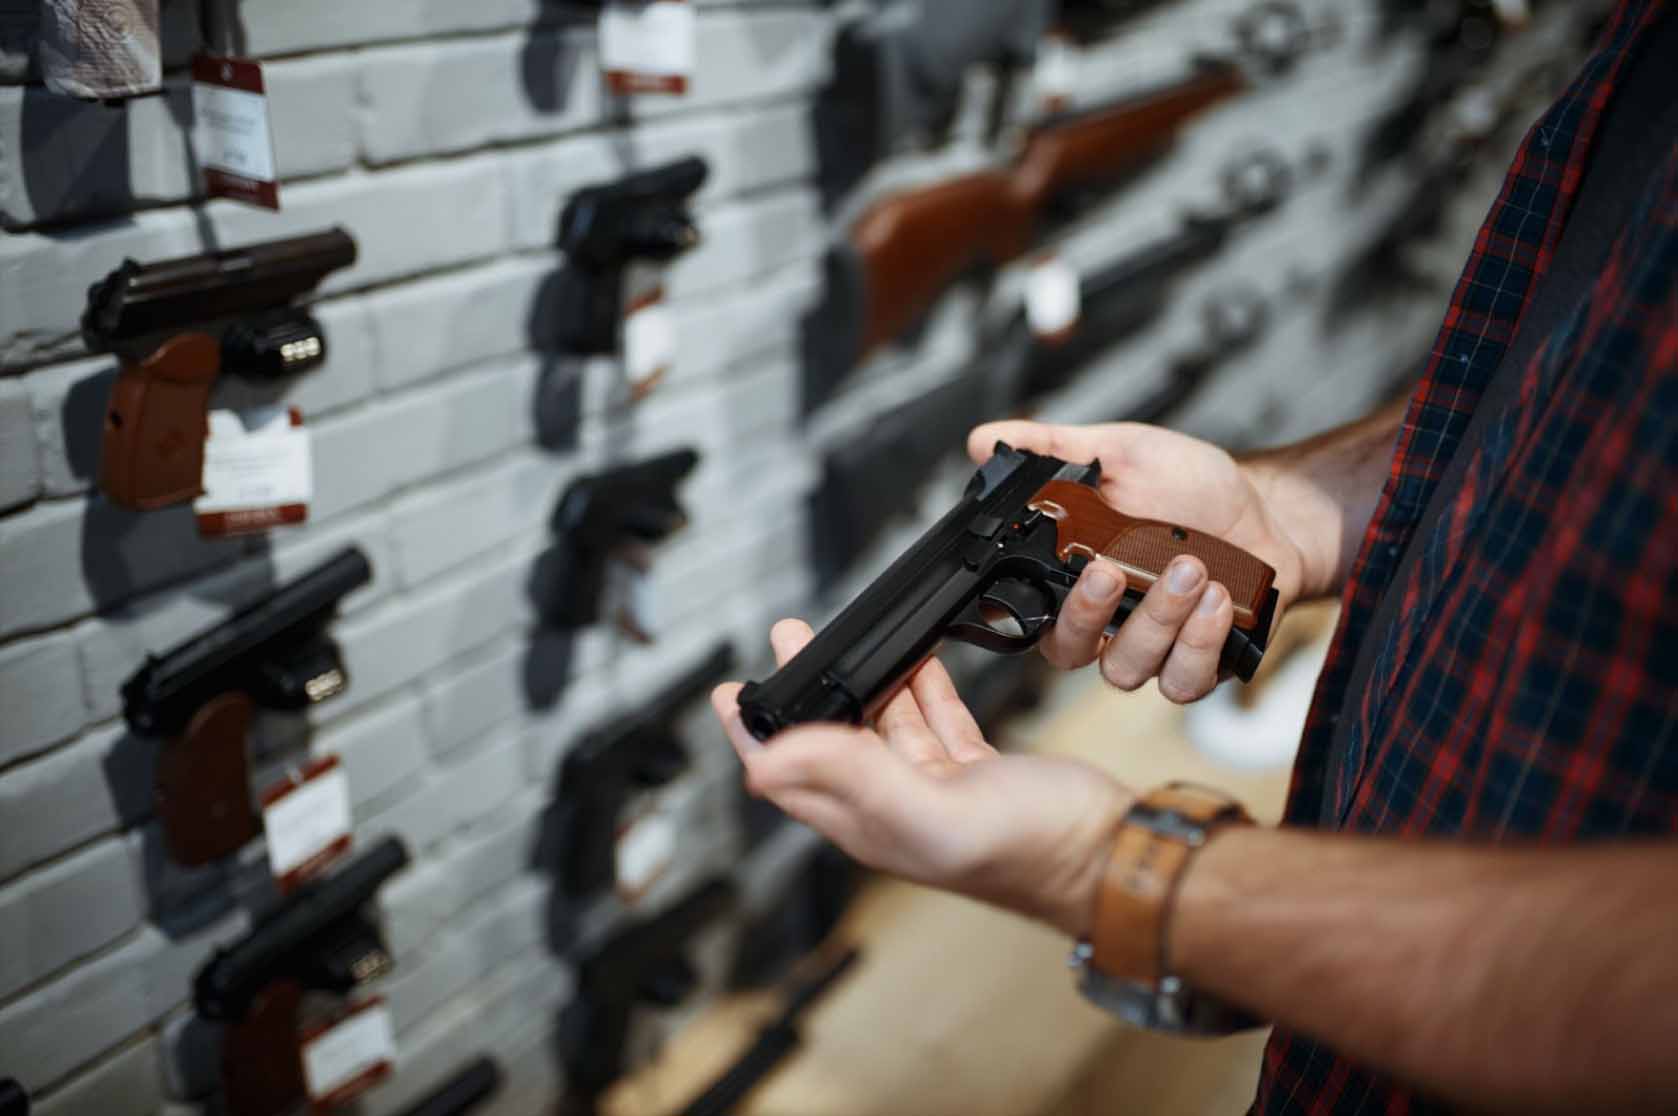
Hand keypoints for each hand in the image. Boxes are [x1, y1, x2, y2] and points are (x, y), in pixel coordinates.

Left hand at [713, 619, 1132, 938]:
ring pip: (881, 723)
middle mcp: (894, 808)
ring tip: (833, 638)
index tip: (732, 694)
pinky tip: (916, 660)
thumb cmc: (1033, 852)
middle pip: (829, 740)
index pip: (790, 777)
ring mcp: (936, 788)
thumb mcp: (932, 810)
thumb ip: (853, 778)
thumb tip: (770, 761)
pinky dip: (920, 686)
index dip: (756, 736)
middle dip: (803, 690)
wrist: (1111, 852)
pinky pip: (933, 720)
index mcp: (870, 823)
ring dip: (859, 679)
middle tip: (785, 642)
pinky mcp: (975, 769)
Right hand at [967, 420, 1313, 702]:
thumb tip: (985, 440)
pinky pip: (1182, 680)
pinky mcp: (1197, 666)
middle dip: (1087, 613)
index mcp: (1071, 577)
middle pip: (1067, 650)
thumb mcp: (1119, 452)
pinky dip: (1199, 644)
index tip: (1050, 562)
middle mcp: (1105, 622)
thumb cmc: (1190, 486)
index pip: (1025, 608)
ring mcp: (1150, 649)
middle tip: (1112, 570)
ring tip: (1190, 567)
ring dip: (1156, 619)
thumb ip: (1052, 449)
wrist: (1269, 509)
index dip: (1023, 604)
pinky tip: (1218, 600)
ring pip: (1125, 667)